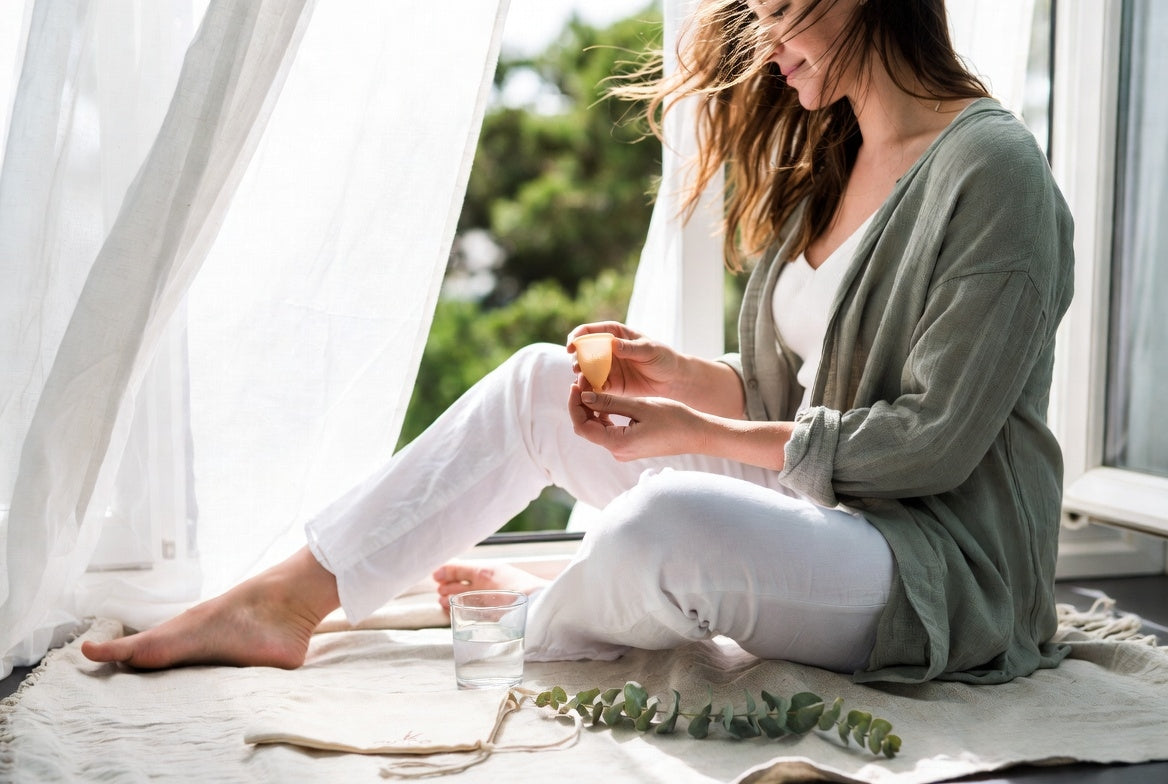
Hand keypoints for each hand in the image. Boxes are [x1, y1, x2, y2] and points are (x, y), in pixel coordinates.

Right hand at [567, 322, 683, 398]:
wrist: (672, 379)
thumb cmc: (662, 357)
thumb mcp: (648, 350)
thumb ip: (630, 348)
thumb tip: (612, 343)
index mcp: (614, 334)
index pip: (589, 331)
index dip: (577, 337)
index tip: (571, 346)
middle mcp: (606, 350)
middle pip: (583, 351)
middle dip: (576, 359)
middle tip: (577, 367)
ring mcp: (606, 368)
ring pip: (586, 370)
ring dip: (580, 375)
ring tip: (582, 381)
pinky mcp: (609, 384)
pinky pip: (594, 386)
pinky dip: (589, 389)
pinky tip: (589, 393)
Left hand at [568, 383, 705, 461]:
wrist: (696, 434)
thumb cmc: (673, 418)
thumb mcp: (640, 406)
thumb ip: (610, 402)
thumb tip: (584, 396)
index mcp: (618, 443)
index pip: (582, 427)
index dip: (574, 405)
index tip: (576, 384)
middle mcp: (617, 451)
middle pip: (587, 428)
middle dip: (581, 404)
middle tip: (582, 380)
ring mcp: (622, 450)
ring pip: (596, 429)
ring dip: (591, 408)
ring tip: (591, 385)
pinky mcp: (628, 446)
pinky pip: (608, 431)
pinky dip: (603, 415)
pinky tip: (604, 399)